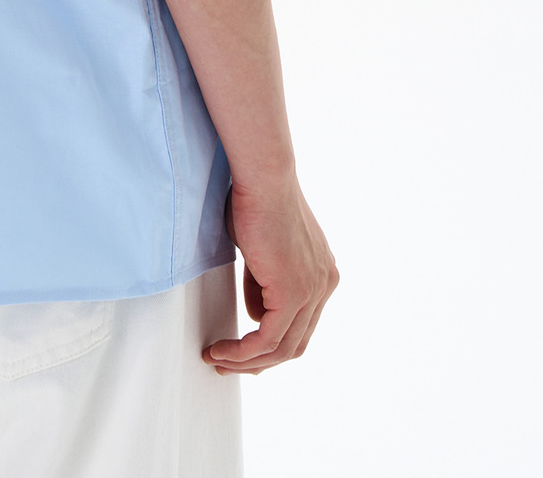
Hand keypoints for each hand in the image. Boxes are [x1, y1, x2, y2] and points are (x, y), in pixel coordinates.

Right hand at [203, 176, 337, 374]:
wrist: (263, 178)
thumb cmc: (255, 199)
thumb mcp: (261, 248)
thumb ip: (263, 280)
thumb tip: (255, 310)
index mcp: (322, 271)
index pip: (301, 323)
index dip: (272, 342)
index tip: (244, 348)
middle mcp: (324, 284)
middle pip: (295, 343)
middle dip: (259, 360)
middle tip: (229, 363)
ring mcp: (313, 291)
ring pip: (281, 348)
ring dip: (246, 360)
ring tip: (218, 359)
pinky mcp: (294, 293)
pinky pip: (267, 339)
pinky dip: (242, 351)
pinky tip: (222, 350)